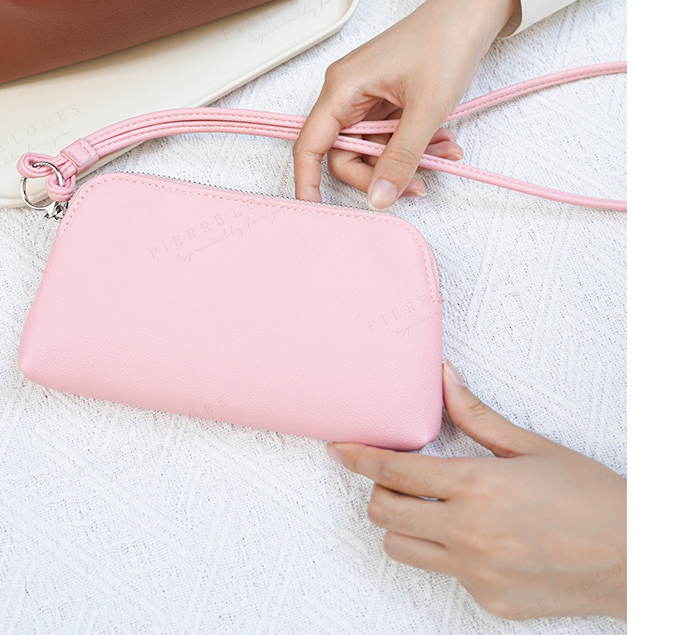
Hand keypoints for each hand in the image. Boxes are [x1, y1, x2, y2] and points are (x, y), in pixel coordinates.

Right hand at [293, 0, 519, 207]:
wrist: (474, 11)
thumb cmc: (445, 43)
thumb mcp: (426, 110)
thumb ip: (400, 159)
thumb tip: (379, 198)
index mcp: (342, 89)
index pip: (311, 145)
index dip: (308, 181)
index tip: (315, 211)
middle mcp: (347, 93)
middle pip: (345, 153)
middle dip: (380, 173)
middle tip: (416, 184)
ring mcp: (367, 95)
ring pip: (372, 147)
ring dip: (405, 159)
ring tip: (444, 155)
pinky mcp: (387, 97)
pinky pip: (390, 134)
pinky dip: (414, 144)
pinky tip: (444, 142)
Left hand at [326, 360, 626, 620]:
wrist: (638, 559)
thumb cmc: (591, 497)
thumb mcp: (532, 447)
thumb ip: (476, 416)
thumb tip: (444, 380)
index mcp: (477, 486)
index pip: (394, 470)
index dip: (359, 456)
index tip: (340, 448)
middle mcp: (469, 532)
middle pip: (384, 513)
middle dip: (379, 491)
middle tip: (397, 478)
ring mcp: (477, 572)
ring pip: (402, 549)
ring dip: (403, 526)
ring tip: (431, 508)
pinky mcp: (489, 600)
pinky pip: (444, 574)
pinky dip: (447, 553)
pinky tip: (480, 538)